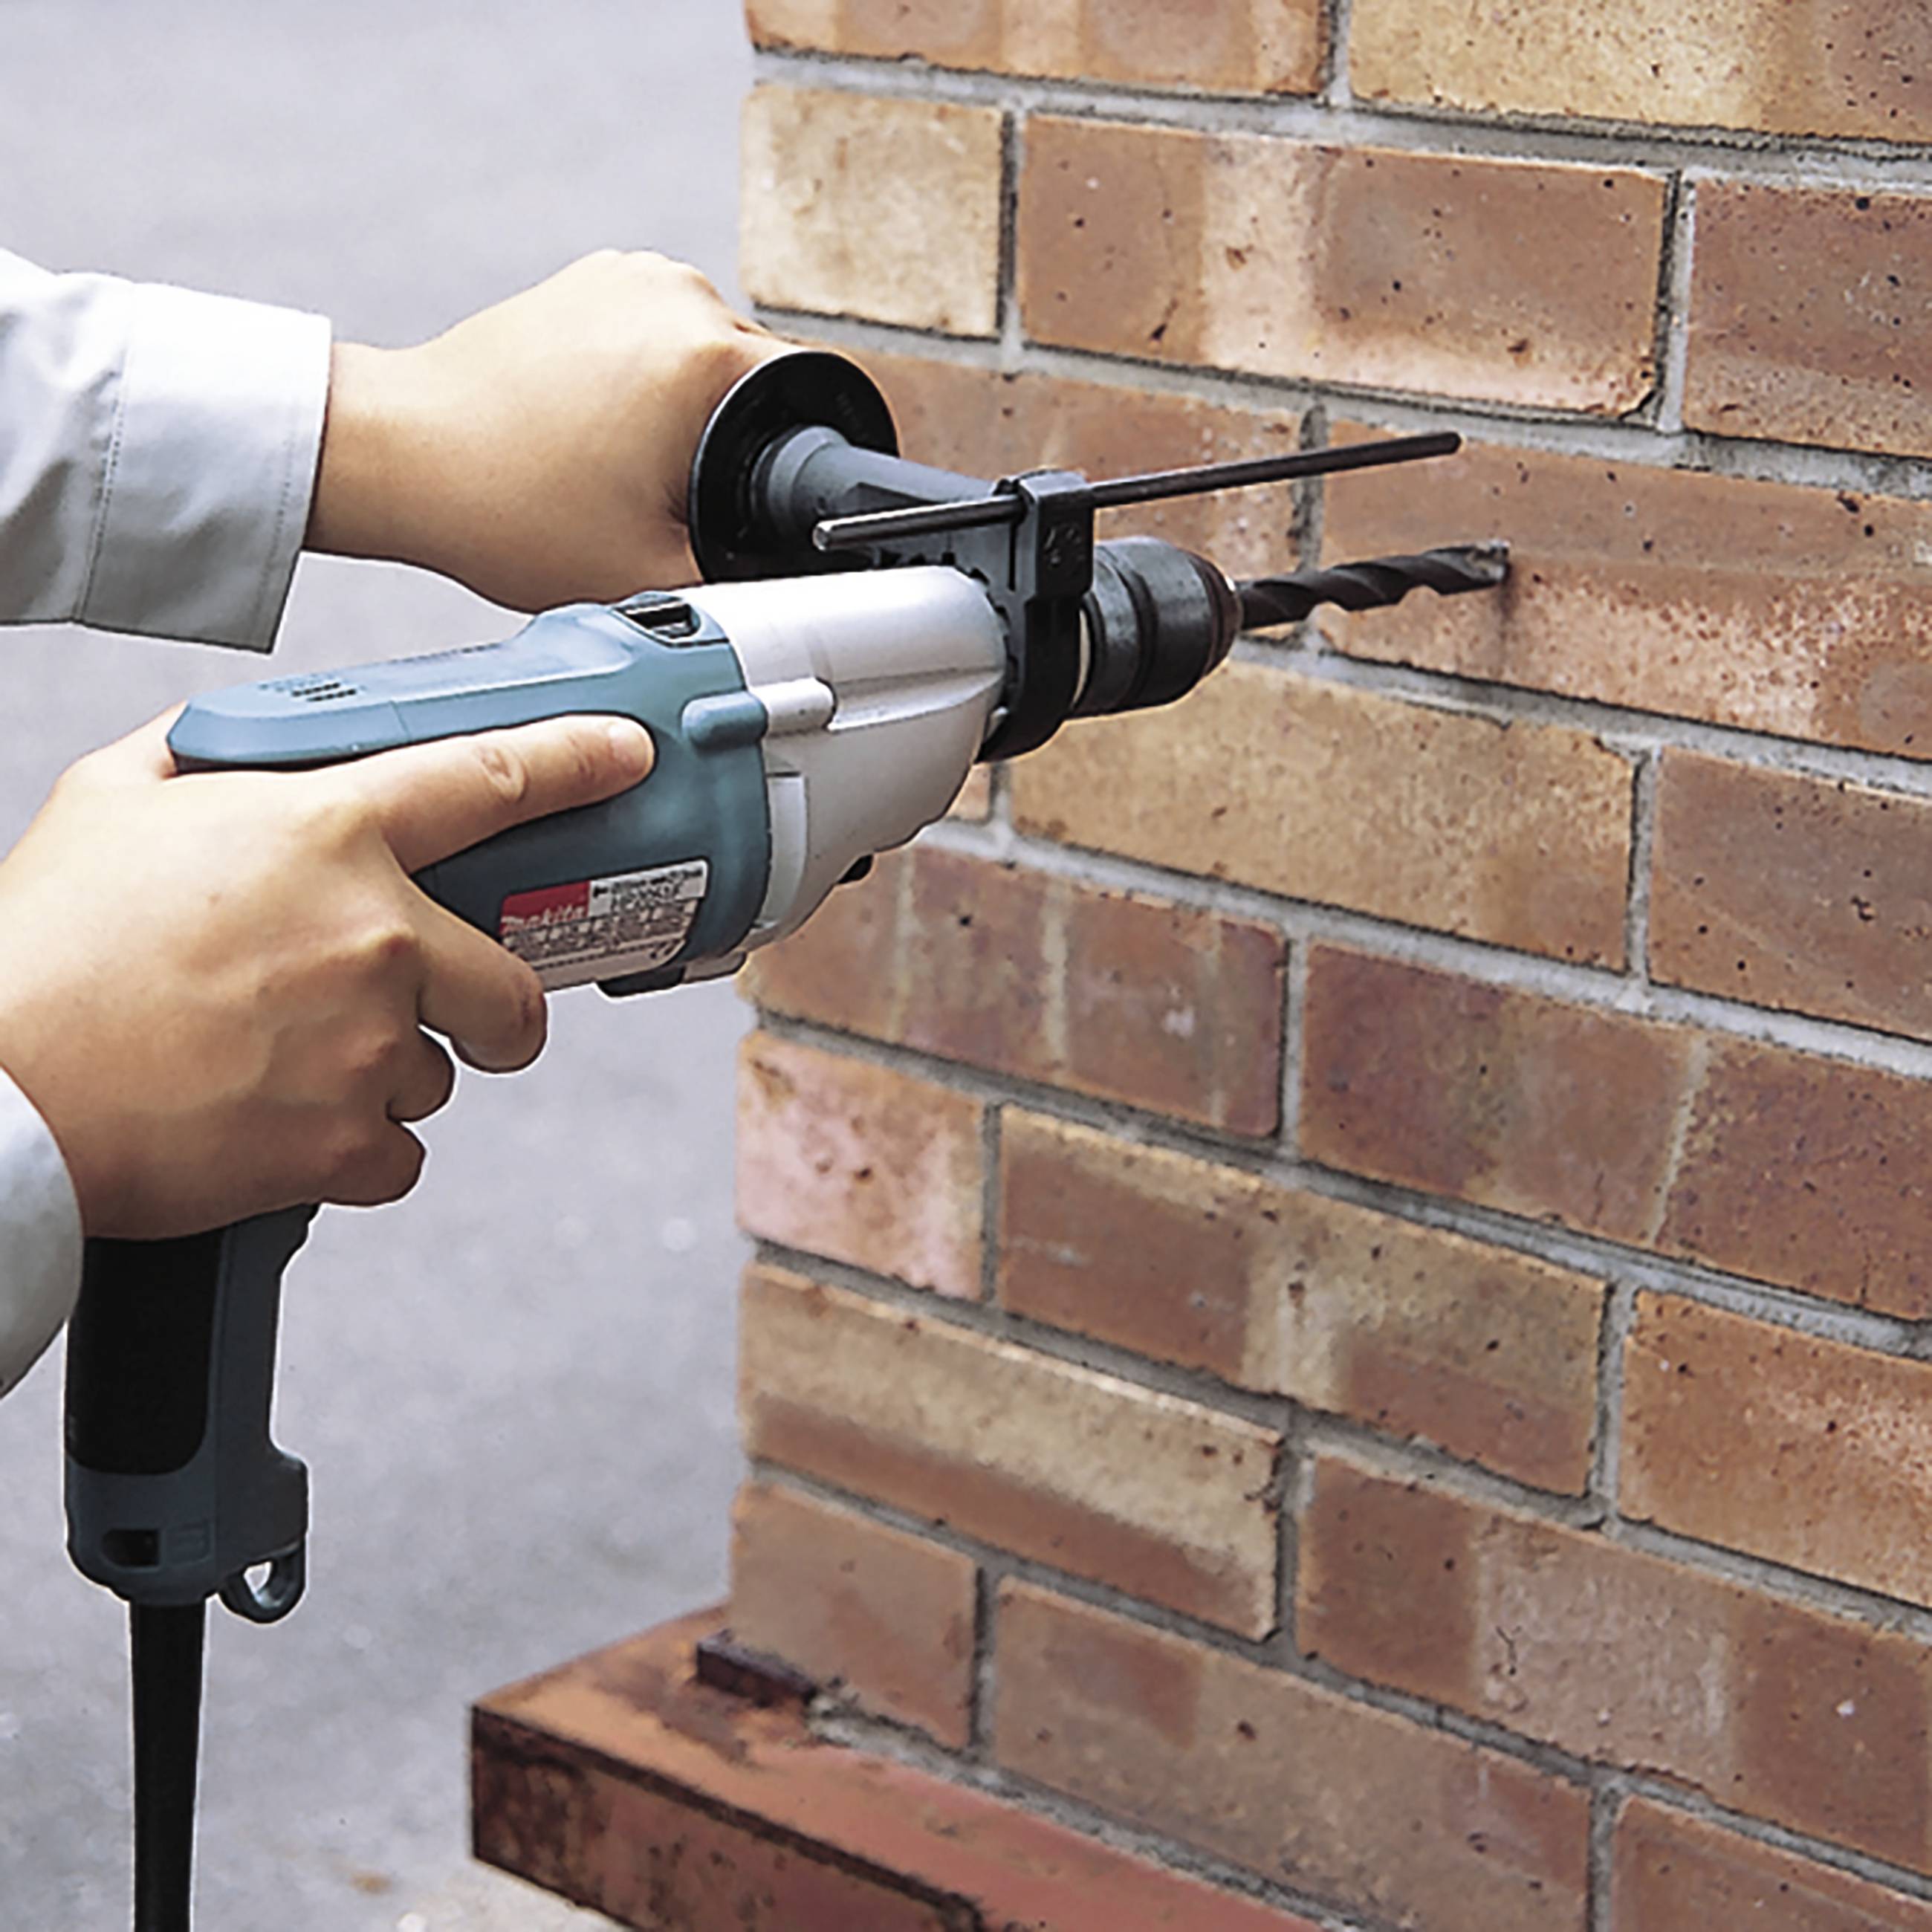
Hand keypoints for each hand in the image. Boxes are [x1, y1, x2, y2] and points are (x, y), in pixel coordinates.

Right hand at [0, 711, 652, 1236]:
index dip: (574, 762)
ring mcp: (371, 1045)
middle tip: (456, 1014)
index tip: (623, 758)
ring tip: (285, 1066)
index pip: (489, 781)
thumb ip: (199, 757)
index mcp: (328, 833)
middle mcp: (376, 935)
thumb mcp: (109, 803)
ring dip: (391, 1074)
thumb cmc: (41, 947)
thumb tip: (239, 740)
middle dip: (500, 1008)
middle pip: (515, 984)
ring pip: (444, 1072)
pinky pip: (402, 1155)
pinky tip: (280, 1128)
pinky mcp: (347, 1142)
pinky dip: (356, 1152)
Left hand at [306, 250, 782, 608]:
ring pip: (713, 360)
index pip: (813, 404)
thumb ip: (747, 584)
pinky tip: (605, 431)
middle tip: (675, 499)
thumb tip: (799, 590)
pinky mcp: (595, 279)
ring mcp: (632, 276)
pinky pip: (662, 338)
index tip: (763, 508)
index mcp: (706, 355)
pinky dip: (652, 385)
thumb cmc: (502, 506)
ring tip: (630, 465)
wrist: (402, 455)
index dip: (801, 469)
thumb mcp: (651, 573)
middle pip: (763, 381)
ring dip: (696, 414)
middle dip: (740, 443)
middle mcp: (677, 294)